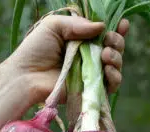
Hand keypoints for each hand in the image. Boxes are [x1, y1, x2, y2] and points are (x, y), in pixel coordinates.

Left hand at [3, 15, 128, 108]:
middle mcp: (88, 57)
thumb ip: (77, 24)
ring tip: (106, 55)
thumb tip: (102, 27)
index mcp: (80, 40)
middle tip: (109, 40)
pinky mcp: (90, 90)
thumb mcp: (54, 26)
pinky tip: (108, 70)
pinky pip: (111, 85)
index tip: (123, 24)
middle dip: (117, 42)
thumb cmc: (35, 50)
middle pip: (114, 49)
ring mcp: (90, 74)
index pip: (103, 34)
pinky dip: (115, 77)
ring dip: (117, 58)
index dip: (116, 29)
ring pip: (115, 66)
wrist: (27, 77)